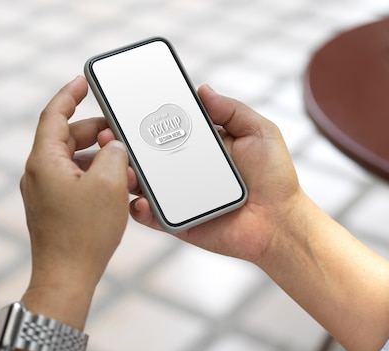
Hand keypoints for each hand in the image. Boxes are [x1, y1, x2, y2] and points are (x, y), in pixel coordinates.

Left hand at [20, 76, 128, 312]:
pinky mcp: (52, 208)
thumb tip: (113, 147)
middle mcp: (38, 174)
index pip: (53, 115)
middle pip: (66, 138)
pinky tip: (117, 188)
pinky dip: (94, 178)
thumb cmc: (84, 236)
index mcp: (44, 161)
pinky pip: (74, 181)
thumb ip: (114, 154)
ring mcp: (43, 192)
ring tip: (126, 169)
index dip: (69, 94)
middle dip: (96, 133)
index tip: (84, 82)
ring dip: (99, 159)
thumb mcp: (109, 186)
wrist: (66, 278)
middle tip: (121, 134)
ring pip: (73, 161)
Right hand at [129, 84, 302, 264]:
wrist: (280, 221)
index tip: (123, 110)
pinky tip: (138, 200)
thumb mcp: (260, 133)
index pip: (164, 130)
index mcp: (198, 147)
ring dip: (124, 175)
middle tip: (108, 136)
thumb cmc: (275, 177)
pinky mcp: (177, 222)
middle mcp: (182, 170)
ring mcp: (176, 197)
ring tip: (120, 167)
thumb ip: (232, 110)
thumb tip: (203, 90)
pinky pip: (150, 216)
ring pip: (140, 185)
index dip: (143, 121)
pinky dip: (139, 209)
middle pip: (144, 157)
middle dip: (122, 146)